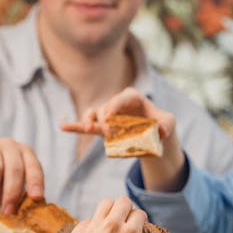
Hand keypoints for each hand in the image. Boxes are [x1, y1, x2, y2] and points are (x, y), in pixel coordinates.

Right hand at [0, 137, 44, 213]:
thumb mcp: (8, 185)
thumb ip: (18, 196)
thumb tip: (24, 215)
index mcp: (24, 153)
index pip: (34, 166)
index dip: (36, 182)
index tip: (36, 198)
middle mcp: (9, 145)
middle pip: (14, 168)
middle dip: (12, 193)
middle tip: (7, 211)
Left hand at [59, 197, 152, 232]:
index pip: (139, 213)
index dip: (139, 218)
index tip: (137, 223)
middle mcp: (113, 225)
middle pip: (123, 202)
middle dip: (127, 208)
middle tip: (124, 218)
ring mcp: (94, 224)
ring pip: (106, 203)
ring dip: (110, 209)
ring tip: (110, 220)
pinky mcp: (80, 228)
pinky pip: (90, 218)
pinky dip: (94, 223)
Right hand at [61, 88, 186, 191]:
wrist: (153, 134)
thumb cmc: (161, 124)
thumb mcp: (169, 123)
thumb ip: (167, 125)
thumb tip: (160, 131)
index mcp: (132, 97)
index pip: (122, 97)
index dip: (114, 106)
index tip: (111, 118)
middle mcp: (117, 104)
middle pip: (106, 107)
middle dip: (105, 118)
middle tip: (111, 132)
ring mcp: (107, 115)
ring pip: (93, 114)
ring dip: (89, 122)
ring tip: (91, 130)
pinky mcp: (101, 127)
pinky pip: (85, 125)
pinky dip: (75, 127)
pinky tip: (63, 127)